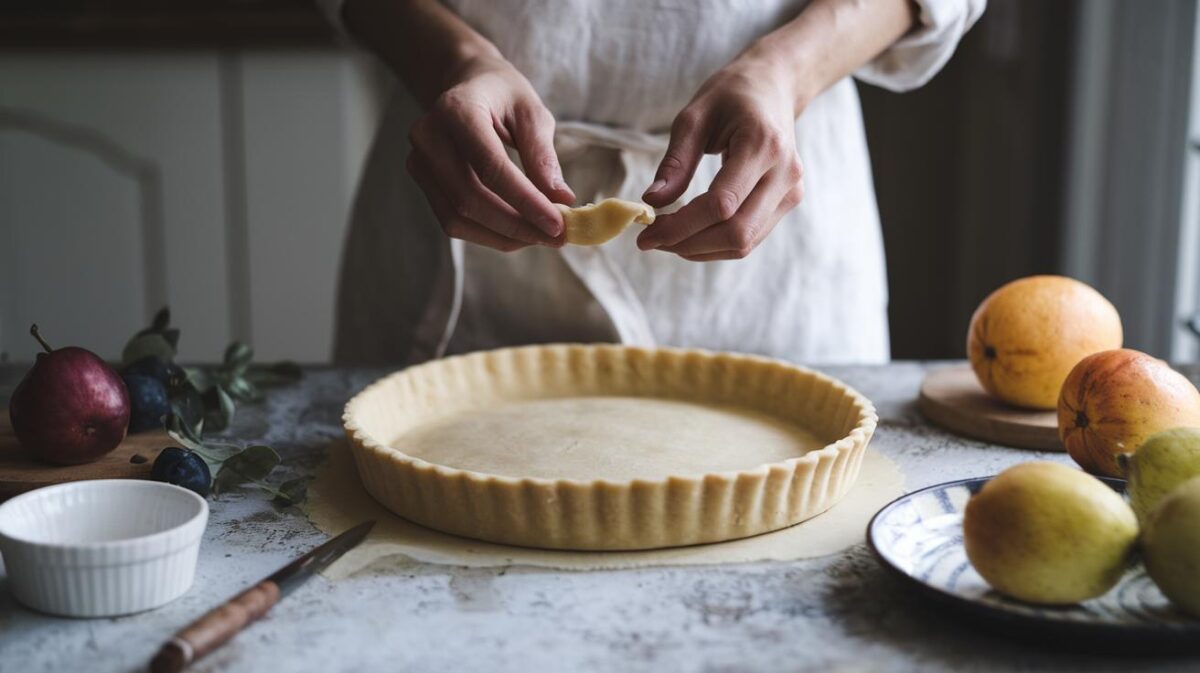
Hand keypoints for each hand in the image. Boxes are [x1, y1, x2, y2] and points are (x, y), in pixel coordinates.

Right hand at [406, 56, 575, 250]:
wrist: (467, 86)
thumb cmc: (503, 96)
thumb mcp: (531, 112)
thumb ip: (542, 155)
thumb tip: (560, 201)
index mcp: (457, 110)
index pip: (490, 167)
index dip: (525, 201)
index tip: (558, 224)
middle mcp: (429, 137)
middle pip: (470, 198)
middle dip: (517, 225)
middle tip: (557, 237)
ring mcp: (419, 162)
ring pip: (458, 218)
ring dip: (503, 236)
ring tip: (541, 236)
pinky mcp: (423, 183)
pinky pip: (454, 221)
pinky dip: (489, 234)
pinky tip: (518, 231)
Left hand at [638, 62, 803, 260]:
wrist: (774, 86)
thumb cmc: (731, 95)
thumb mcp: (694, 116)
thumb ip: (675, 162)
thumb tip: (652, 201)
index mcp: (763, 144)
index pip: (722, 204)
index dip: (681, 226)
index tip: (646, 233)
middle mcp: (785, 173)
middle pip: (737, 233)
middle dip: (689, 244)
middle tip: (652, 240)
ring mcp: (791, 190)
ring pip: (745, 243)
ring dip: (701, 249)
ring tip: (668, 238)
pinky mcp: (788, 201)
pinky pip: (751, 236)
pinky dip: (717, 243)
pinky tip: (691, 233)